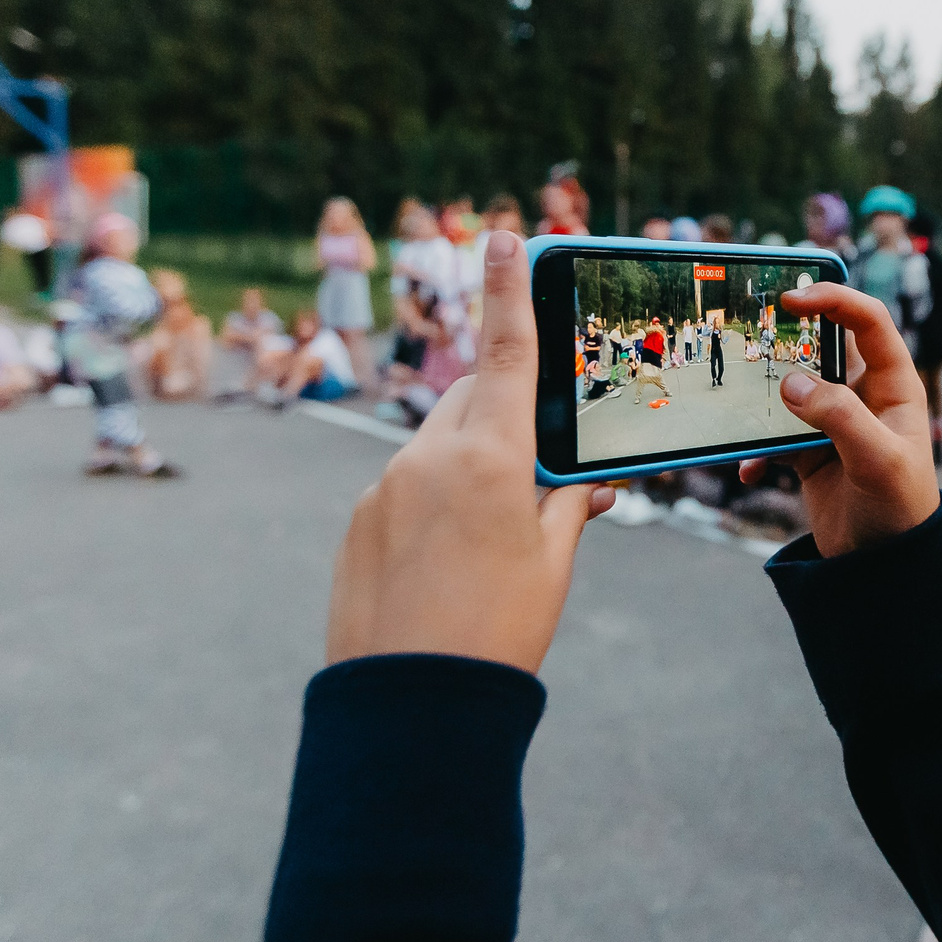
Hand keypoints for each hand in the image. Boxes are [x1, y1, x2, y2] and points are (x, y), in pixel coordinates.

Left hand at [324, 232, 613, 670]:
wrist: (410, 706)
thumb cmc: (495, 635)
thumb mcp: (551, 565)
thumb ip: (566, 506)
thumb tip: (583, 484)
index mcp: (488, 457)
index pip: (504, 350)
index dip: (508, 289)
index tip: (502, 235)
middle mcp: (428, 457)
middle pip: (473, 399)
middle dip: (505, 413)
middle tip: (539, 467)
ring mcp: (384, 489)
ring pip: (439, 448)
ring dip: (471, 467)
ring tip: (493, 542)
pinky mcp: (359, 523)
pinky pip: (406, 490)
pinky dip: (435, 505)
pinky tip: (450, 565)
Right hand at [737, 284, 939, 557]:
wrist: (885, 569)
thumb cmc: (901, 510)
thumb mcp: (878, 461)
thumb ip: (839, 418)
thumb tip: (792, 385)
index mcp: (893, 386)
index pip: (868, 321)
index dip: (833, 299)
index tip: (792, 298)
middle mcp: (864, 397)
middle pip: (821, 349)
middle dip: (786, 345)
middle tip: (752, 340)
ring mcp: (834, 424)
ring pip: (790, 392)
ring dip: (763, 402)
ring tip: (741, 410)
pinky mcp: (810, 453)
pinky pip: (773, 437)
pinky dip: (757, 451)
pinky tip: (750, 471)